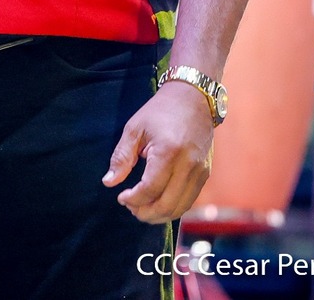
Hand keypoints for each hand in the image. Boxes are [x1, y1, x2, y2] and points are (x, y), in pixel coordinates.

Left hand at [102, 81, 213, 222]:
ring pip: (180, 208)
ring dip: (159, 215)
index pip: (150, 189)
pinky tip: (158, 202)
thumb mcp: (135, 128)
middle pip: (166, 204)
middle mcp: (188, 165)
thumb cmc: (160, 111)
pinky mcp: (206, 174)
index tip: (121, 197)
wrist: (193, 98)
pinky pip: (189, 200)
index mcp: (168, 152)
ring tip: (142, 208)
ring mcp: (200, 172)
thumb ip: (121, 157)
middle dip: (145, 213)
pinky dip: (173, 208)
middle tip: (130, 208)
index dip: (133, 199)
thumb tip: (108, 183)